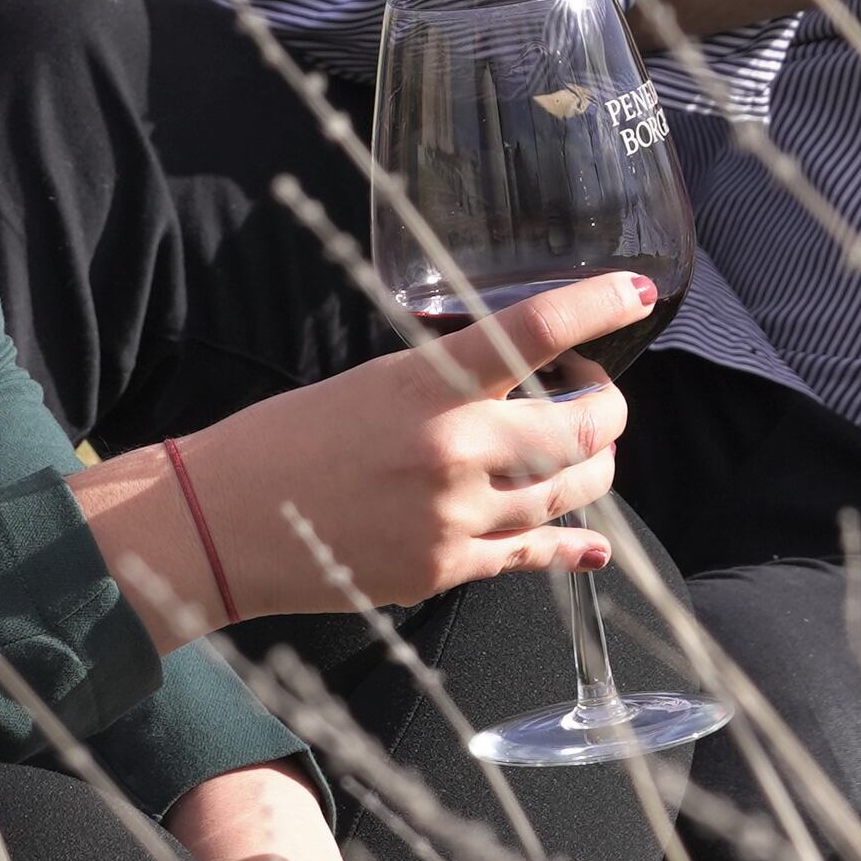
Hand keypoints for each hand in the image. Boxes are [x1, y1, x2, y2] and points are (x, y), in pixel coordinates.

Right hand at [123, 272, 649, 626]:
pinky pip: (534, 556)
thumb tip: (522, 379)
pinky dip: (572, 547)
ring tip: (575, 448)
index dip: (597, 305)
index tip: (638, 290)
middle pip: (582, 426)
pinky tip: (592, 544)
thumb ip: (450, 382)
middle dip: (606, 406)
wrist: (223, 521)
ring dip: (594, 465)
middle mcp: (454, 449)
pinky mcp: (445, 571)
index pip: (535, 330)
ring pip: (572, 492)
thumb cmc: (288, 438)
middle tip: (586, 391)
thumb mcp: (375, 380)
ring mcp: (456, 518)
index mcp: (430, 383)